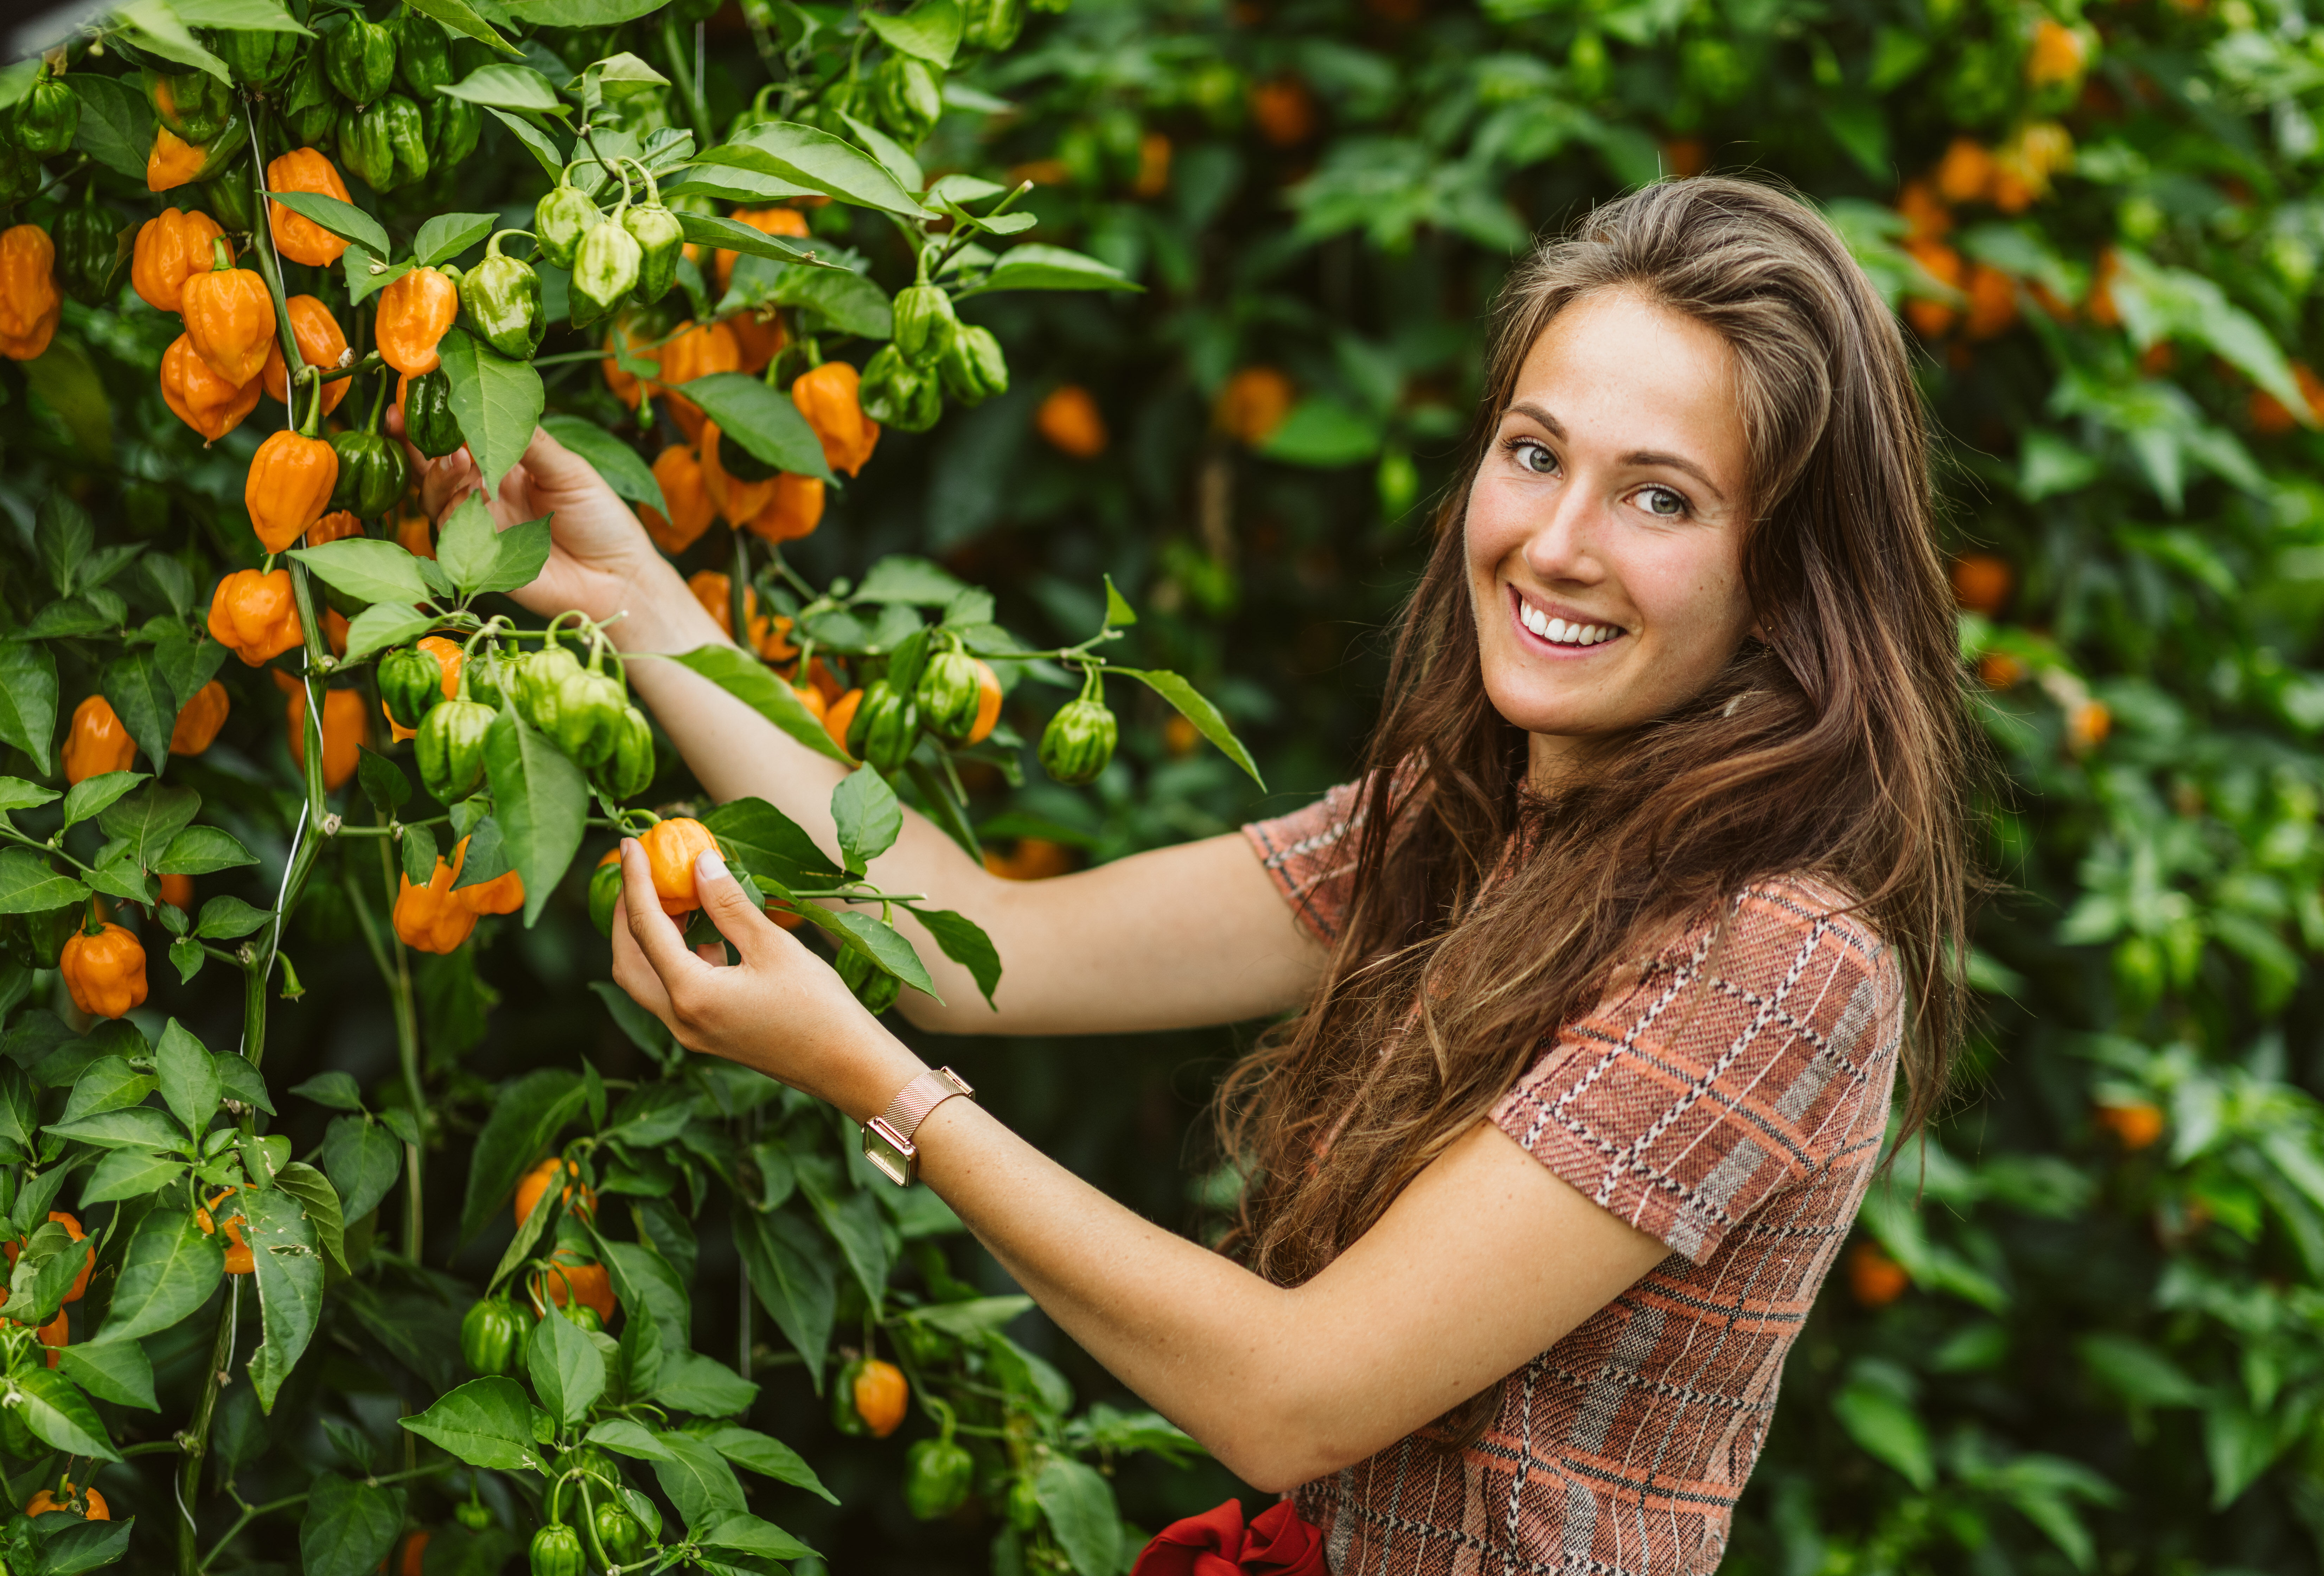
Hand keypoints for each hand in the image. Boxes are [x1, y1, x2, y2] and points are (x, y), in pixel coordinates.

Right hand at [393, 414, 697, 648]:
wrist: (618, 577)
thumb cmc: (600, 519)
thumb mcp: (569, 470)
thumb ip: (530, 441)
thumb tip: (494, 403)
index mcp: (505, 466)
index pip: (459, 438)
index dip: (436, 419)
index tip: (417, 393)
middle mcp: (485, 495)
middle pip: (432, 467)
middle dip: (417, 442)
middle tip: (415, 422)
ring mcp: (479, 527)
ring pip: (434, 497)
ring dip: (438, 474)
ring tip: (456, 458)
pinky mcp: (478, 560)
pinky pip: (451, 534)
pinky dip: (454, 510)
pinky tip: (470, 493)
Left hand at [609, 839, 924, 1119]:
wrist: (847, 1067)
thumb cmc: (819, 1008)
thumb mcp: (774, 946)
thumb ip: (729, 904)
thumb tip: (700, 862)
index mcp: (691, 995)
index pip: (646, 928)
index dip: (636, 880)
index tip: (631, 843)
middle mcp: (680, 1019)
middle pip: (628, 960)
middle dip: (626, 914)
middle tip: (637, 872)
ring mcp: (692, 1032)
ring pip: (648, 978)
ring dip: (651, 936)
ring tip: (671, 894)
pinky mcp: (709, 1034)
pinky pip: (675, 991)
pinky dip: (676, 956)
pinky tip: (702, 930)